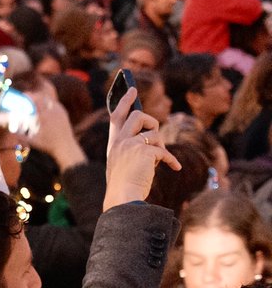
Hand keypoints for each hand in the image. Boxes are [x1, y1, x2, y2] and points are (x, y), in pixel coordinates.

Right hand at [26, 92, 85, 170]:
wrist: (66, 147)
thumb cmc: (49, 145)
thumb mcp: (33, 142)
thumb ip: (20, 136)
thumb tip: (10, 131)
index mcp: (45, 116)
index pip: (36, 100)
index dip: (29, 96)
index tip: (23, 96)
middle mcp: (54, 111)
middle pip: (43, 96)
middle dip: (34, 96)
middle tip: (27, 98)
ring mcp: (60, 111)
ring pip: (49, 99)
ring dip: (41, 99)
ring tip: (35, 103)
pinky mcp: (63, 113)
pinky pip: (54, 104)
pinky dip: (48, 103)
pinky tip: (43, 108)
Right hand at [103, 87, 180, 209]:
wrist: (122, 198)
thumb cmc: (124, 185)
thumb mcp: (124, 164)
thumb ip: (133, 149)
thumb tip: (153, 138)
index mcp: (113, 144)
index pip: (117, 116)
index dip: (125, 101)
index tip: (131, 89)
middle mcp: (119, 141)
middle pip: (138, 117)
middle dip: (151, 121)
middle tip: (155, 132)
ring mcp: (130, 145)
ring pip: (154, 133)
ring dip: (161, 145)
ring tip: (159, 159)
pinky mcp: (143, 151)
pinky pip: (163, 150)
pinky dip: (170, 160)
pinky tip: (175, 168)